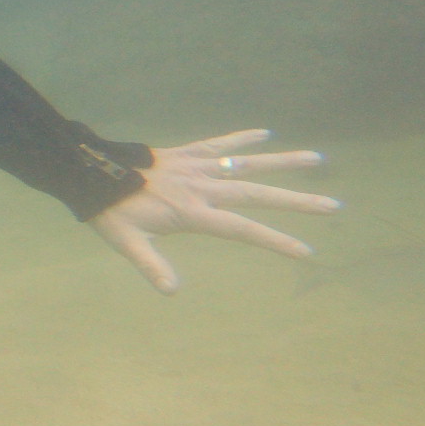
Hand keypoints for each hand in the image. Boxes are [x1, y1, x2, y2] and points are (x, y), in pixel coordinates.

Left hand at [92, 128, 340, 292]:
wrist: (90, 172)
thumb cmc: (111, 212)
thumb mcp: (127, 243)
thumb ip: (152, 267)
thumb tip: (172, 293)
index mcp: (192, 213)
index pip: (242, 229)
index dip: (275, 240)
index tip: (306, 251)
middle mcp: (201, 187)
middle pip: (257, 194)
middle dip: (296, 201)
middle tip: (334, 205)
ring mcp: (196, 166)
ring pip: (246, 163)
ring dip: (281, 162)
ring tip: (317, 159)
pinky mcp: (186, 153)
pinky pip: (218, 142)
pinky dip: (241, 137)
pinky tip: (266, 132)